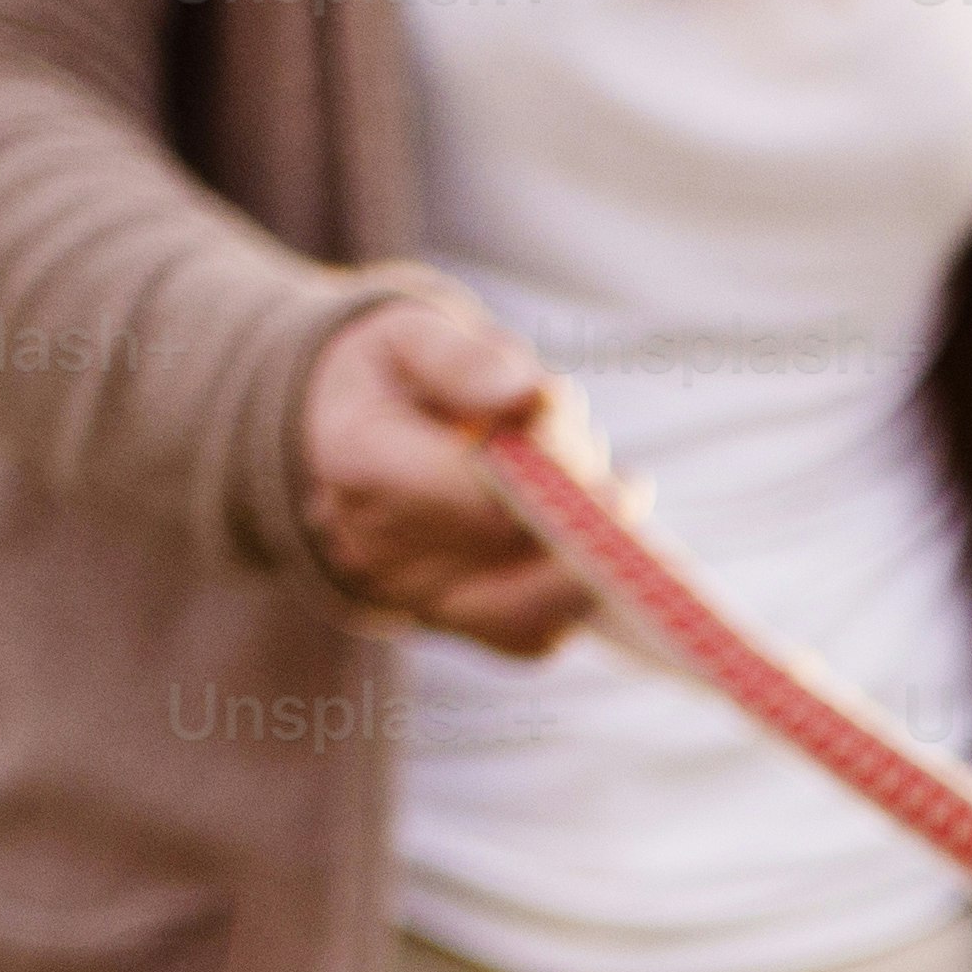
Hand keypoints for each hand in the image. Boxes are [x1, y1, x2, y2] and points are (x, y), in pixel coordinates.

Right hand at [298, 295, 593, 652]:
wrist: (342, 434)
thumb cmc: (391, 377)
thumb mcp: (407, 335)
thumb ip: (462, 358)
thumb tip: (533, 394)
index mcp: (358, 457)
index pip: (463, 493)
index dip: (546, 490)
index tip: (617, 483)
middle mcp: (375, 541)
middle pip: (503, 557)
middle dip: (580, 524)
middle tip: (629, 489)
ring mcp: (409, 592)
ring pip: (524, 613)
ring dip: (588, 563)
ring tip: (618, 500)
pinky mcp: (448, 621)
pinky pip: (527, 637)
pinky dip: (579, 596)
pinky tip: (607, 542)